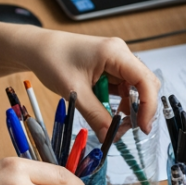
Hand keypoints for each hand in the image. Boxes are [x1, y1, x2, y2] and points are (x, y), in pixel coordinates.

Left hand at [22, 31, 161, 138]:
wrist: (37, 48)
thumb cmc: (52, 59)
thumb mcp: (75, 92)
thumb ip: (95, 115)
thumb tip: (110, 136)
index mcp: (115, 53)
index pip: (145, 81)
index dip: (148, 106)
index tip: (142, 127)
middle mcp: (120, 53)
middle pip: (145, 84)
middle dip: (139, 108)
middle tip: (126, 128)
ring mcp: (116, 60)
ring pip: (134, 88)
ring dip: (127, 107)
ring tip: (110, 121)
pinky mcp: (109, 67)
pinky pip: (122, 87)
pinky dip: (117, 102)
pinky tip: (105, 110)